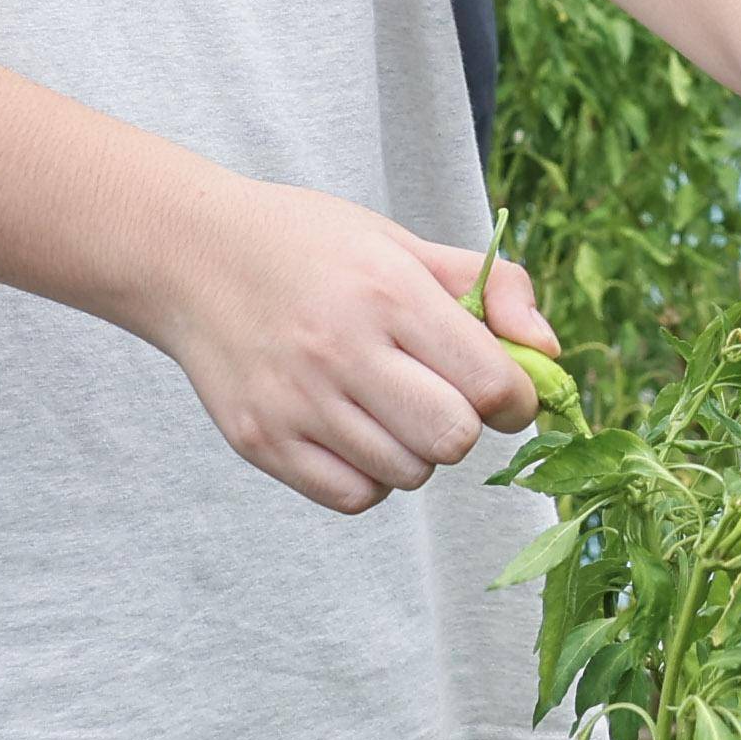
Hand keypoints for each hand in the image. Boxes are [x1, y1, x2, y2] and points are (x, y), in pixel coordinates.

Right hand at [145, 182, 555, 512]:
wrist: (190, 255)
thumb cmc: (313, 247)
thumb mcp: (403, 242)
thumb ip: (493, 288)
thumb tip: (550, 355)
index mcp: (388, 292)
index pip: (491, 384)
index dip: (517, 397)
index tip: (504, 389)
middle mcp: (341, 350)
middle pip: (453, 439)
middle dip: (464, 426)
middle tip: (442, 398)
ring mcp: (296, 402)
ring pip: (407, 474)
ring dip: (416, 452)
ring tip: (388, 408)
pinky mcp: (261, 441)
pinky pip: (354, 497)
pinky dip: (370, 477)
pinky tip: (354, 434)